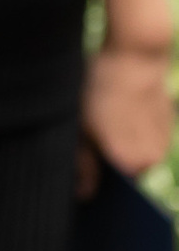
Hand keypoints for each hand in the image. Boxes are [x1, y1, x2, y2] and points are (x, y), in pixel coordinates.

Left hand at [81, 41, 174, 181]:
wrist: (136, 54)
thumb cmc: (101, 89)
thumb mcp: (82, 127)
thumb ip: (84, 165)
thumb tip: (84, 196)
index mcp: (132, 165)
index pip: (114, 187)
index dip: (97, 177)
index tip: (83, 166)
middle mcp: (154, 158)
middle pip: (128, 168)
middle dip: (110, 158)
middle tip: (91, 134)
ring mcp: (165, 140)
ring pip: (139, 150)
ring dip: (125, 141)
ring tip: (106, 118)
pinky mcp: (169, 121)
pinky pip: (149, 134)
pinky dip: (136, 127)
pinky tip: (120, 109)